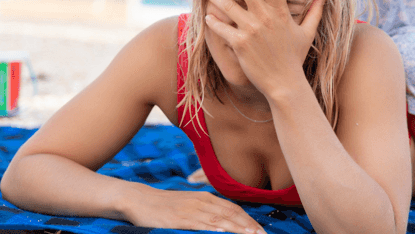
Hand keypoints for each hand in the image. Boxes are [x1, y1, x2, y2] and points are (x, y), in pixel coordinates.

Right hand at [124, 187, 264, 233]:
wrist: (140, 199)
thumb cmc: (166, 204)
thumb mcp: (190, 204)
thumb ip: (207, 210)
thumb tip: (224, 222)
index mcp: (206, 198)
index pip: (234, 209)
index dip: (248, 220)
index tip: (260, 230)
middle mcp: (202, 201)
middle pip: (231, 214)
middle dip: (248, 225)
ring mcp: (191, 210)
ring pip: (220, 219)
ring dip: (237, 228)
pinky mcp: (179, 219)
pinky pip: (200, 224)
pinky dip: (214, 228)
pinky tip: (224, 233)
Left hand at [205, 0, 324, 98]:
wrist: (284, 84)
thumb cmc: (294, 58)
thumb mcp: (307, 34)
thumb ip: (315, 13)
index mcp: (281, 13)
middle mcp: (265, 18)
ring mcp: (251, 31)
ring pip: (228, 5)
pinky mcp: (239, 44)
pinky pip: (221, 28)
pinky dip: (213, 21)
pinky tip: (209, 16)